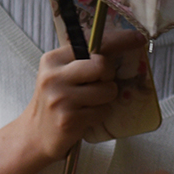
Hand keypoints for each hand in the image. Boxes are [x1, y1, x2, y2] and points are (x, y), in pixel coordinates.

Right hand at [16, 29, 145, 163]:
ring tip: (90, 103)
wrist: (34, 135)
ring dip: (106, 98)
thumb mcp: (61, 74)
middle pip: (102, 65)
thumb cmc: (55, 101)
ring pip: (107, 90)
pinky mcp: (69, 120)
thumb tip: (121, 46)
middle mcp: (54, 77)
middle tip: (100, 84)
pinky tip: (85, 117)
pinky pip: (102, 111)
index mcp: (53, 60)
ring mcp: (61, 99)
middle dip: (109, 76)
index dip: (119, 40)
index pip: (92, 43)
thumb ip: (83, 61)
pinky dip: (100, 114)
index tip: (138, 38)